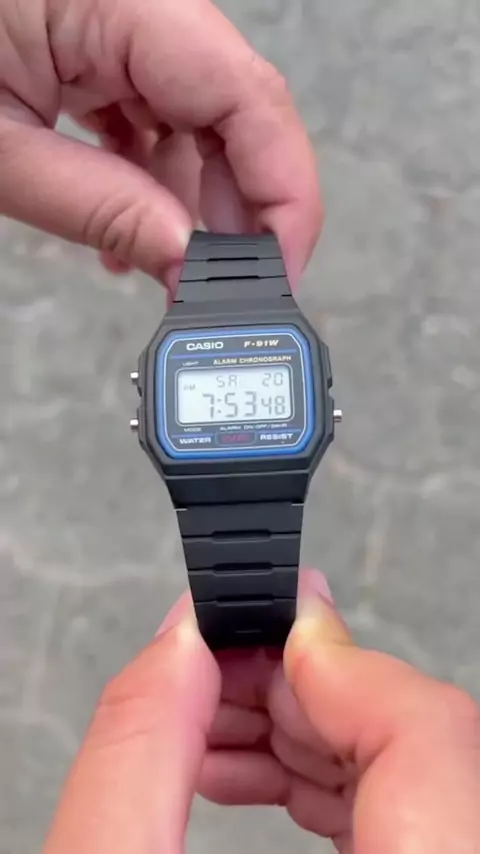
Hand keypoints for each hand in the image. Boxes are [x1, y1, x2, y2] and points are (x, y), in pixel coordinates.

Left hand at [0, 0, 320, 287]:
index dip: (284, 194)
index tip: (279, 274)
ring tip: (168, 271)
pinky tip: (137, 231)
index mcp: (121, 0)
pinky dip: (156, 181)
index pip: (250, 97)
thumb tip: (189, 263)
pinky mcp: (104, 47)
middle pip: (238, 115)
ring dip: (194, 206)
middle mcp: (140, 4)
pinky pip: (158, 118)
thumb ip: (101, 205)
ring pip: (202, 124)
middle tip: (222, 293)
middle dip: (239, 214)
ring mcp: (123, 24)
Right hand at [45, 572, 479, 853]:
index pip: (426, 729)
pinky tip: (263, 771)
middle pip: (412, 738)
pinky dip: (323, 779)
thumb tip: (181, 639)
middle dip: (298, 687)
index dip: (332, 654)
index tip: (257, 621)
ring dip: (303, 733)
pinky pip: (402, 811)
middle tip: (217, 671)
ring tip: (218, 727)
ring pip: (409, 769)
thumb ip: (140, 761)